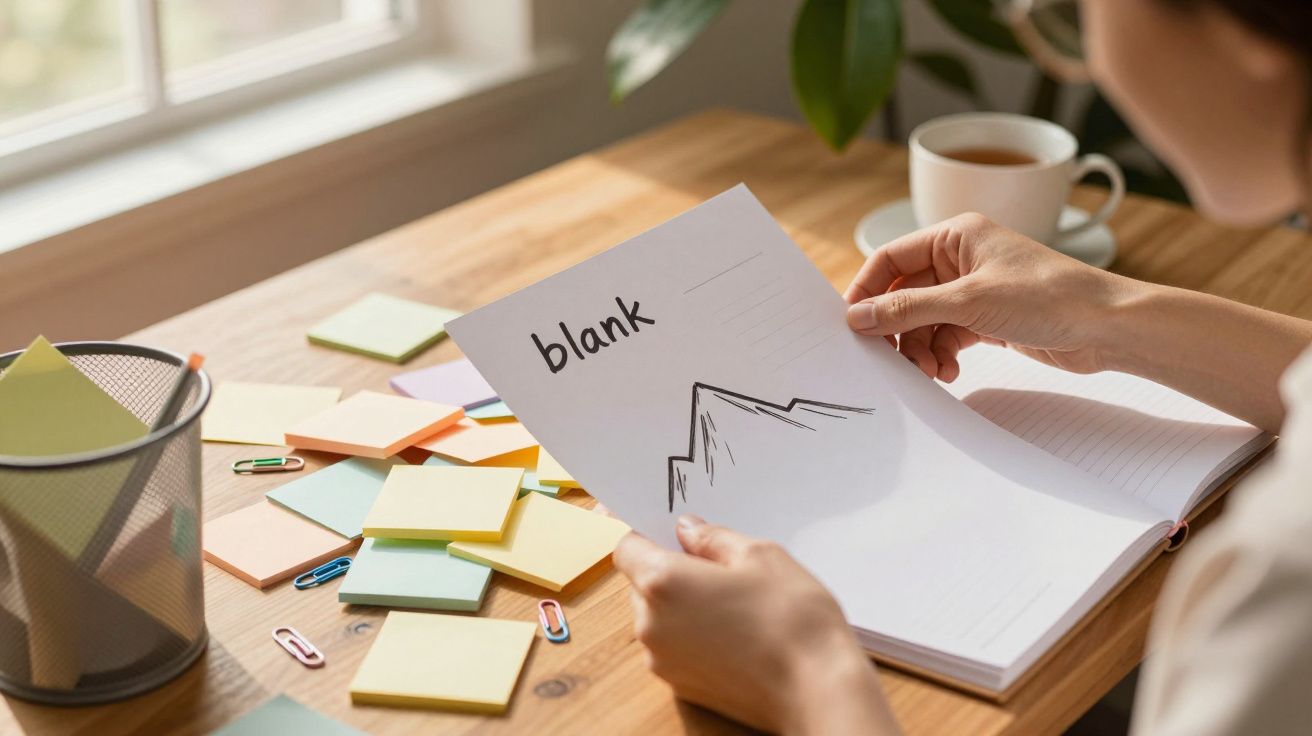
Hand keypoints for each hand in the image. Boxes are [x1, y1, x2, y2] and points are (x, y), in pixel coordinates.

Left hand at [613, 516, 898, 734]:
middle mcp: (650, 625)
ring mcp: (663, 661)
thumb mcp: (759, 555)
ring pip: (658, 618)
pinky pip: (675, 648)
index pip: (628, 548)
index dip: (648, 535)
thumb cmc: (792, 618)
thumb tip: (687, 530)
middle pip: (641, 585)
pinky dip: (693, 636)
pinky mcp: (681, 687)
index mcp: (662, 583)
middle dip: (671, 571)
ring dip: (682, 606)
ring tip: (734, 604)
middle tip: (719, 568)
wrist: (817, 690)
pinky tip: (735, 634)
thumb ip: (712, 538)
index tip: (673, 533)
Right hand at [844, 213, 1136, 380]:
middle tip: (889, 358)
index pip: (892, 259)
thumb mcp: (969, 302)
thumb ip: (908, 309)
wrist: (1107, 327)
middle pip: (905, 294)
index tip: (851, 323)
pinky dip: (941, 354)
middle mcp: (962, 258)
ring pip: (924, 320)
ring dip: (920, 347)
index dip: (868, 290)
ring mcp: (974, 290)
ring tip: (929, 370)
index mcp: (956, 235)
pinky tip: (947, 371)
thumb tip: (859, 316)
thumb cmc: (1049, 296)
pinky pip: (946, 336)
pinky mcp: (988, 318)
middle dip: (897, 328)